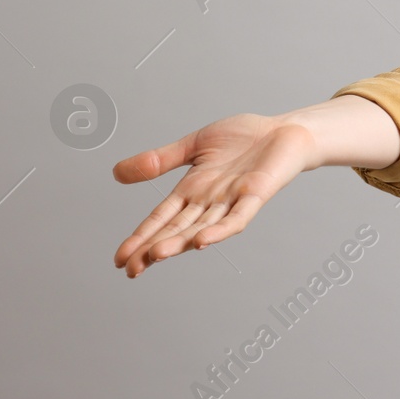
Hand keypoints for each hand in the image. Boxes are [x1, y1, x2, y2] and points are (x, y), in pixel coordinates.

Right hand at [112, 113, 314, 277]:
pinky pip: (237, 217)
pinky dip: (220, 230)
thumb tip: (116, 173)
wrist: (283, 129)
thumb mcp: (194, 145)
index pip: (161, 219)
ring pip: (202, 227)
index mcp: (192, 190)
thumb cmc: (244, 138)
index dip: (141, 238)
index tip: (120, 260)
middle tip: (131, 270)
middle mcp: (210, 201)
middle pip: (177, 229)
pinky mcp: (255, 195)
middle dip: (153, 249)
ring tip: (156, 256)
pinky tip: (202, 241)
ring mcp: (232, 200)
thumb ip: (160, 160)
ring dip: (180, 242)